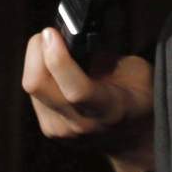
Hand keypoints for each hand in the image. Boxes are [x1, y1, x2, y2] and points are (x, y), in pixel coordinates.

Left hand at [22, 27, 154, 171]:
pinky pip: (34, 93)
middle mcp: (80, 124)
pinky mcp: (48, 128)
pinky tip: (55, 69)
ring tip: (55, 49)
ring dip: (36, 60)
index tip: (52, 33)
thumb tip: (71, 36)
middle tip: (50, 34)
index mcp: (109, 110)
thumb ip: (104, 56)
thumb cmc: (138, 97)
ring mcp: (60, 130)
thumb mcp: (136, 70)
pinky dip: (40, 73)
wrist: (133, 138)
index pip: (76, 90)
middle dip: (37, 51)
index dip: (59, 59)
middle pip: (37, 85)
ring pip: (32, 85)